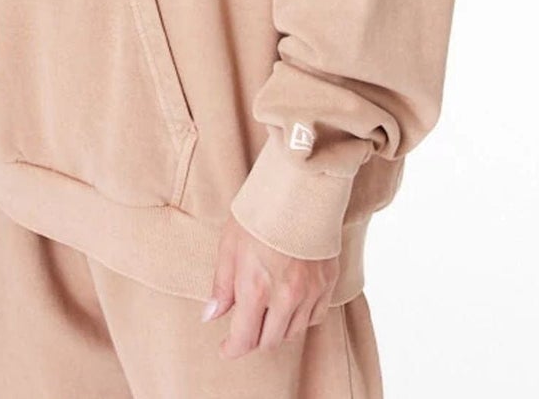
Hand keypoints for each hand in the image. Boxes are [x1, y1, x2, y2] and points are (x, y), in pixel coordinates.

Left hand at [202, 215, 338, 358]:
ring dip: (275, 330)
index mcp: (255, 287)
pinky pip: (314, 318)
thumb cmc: (259, 214)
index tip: (225, 349)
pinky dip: (299, 319)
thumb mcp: (228, 245)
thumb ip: (221, 286)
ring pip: (292, 333)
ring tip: (264, 314)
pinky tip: (288, 306)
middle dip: (252, 340)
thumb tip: (211, 316)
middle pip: (269, 341)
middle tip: (243, 329)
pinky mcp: (327, 285)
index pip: (244, 337)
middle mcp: (285, 296)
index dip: (232, 349)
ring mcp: (310, 293)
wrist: (299, 190)